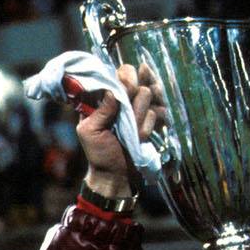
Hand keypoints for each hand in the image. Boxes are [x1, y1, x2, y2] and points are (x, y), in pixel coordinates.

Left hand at [77, 63, 163, 198]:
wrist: (116, 176)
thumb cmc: (98, 153)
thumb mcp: (90, 131)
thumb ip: (99, 110)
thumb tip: (113, 92)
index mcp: (105, 96)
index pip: (119, 73)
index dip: (126, 79)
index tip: (128, 90)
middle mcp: (124, 98)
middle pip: (140, 79)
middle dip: (136, 100)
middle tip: (130, 116)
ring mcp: (140, 108)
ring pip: (151, 94)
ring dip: (142, 116)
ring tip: (135, 132)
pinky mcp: (153, 120)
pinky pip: (160, 111)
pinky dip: (150, 125)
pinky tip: (142, 136)